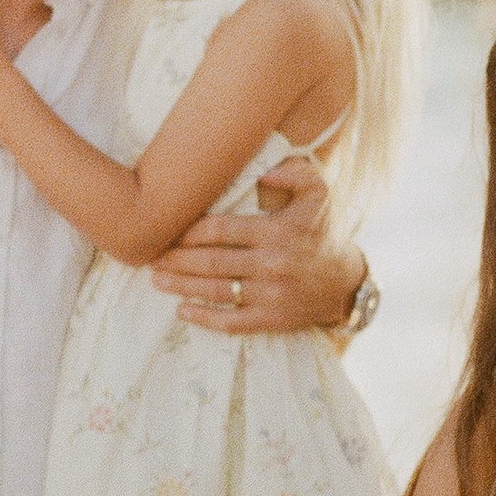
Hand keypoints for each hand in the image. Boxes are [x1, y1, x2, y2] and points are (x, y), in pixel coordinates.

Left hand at [154, 154, 363, 335]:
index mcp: (277, 231)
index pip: (221, 230)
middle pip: (212, 261)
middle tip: (151, 256)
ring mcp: (271, 295)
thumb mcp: (318, 193)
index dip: (189, 231)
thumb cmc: (321, 232)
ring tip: (157, 279)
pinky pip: (232, 322)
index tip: (167, 228)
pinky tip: (182, 311)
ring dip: (181, 286)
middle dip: (176, 259)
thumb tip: (264, 173)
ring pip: (216, 290)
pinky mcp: (271, 320)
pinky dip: (204, 318)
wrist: (344, 283)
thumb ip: (294, 173)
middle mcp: (272, 264)